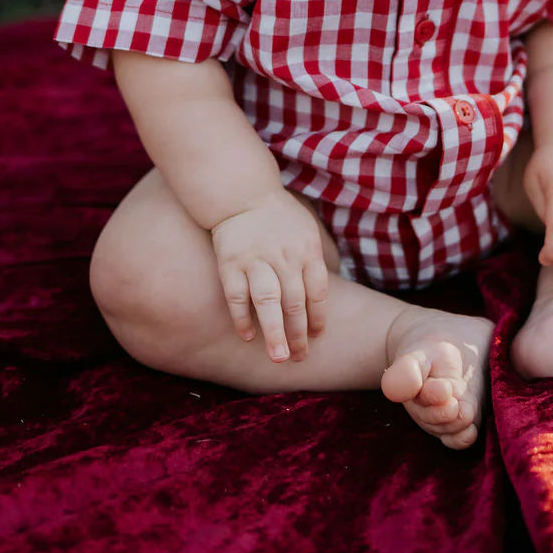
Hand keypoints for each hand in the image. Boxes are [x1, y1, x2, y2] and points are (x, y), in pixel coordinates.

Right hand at [210, 189, 328, 361]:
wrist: (243, 194)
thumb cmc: (280, 218)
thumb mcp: (308, 231)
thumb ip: (316, 261)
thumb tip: (321, 299)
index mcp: (307, 250)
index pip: (317, 291)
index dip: (318, 318)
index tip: (316, 338)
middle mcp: (284, 257)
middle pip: (295, 302)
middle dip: (299, 334)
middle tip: (298, 359)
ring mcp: (257, 261)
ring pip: (268, 301)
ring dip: (274, 332)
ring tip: (279, 358)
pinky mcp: (231, 264)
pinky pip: (237, 296)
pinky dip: (242, 318)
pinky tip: (248, 337)